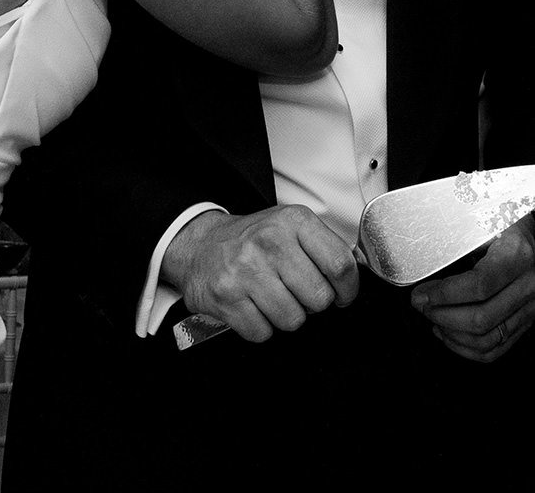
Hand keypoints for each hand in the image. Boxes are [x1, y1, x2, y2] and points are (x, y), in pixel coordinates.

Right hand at [162, 206, 358, 342]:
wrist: (200, 246)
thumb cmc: (253, 241)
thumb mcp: (290, 227)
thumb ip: (323, 247)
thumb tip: (354, 278)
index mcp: (293, 221)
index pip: (341, 264)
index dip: (347, 289)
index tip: (341, 294)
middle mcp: (269, 241)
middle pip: (320, 299)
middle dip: (311, 303)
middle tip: (294, 291)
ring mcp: (245, 269)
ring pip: (293, 320)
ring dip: (284, 316)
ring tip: (269, 296)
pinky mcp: (226, 296)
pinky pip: (263, 332)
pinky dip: (259, 326)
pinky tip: (250, 305)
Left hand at [410, 214, 534, 361]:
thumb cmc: (506, 222)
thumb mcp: (486, 221)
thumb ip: (461, 239)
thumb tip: (424, 260)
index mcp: (517, 256)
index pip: (478, 285)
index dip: (445, 294)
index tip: (421, 293)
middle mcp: (529, 286)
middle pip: (482, 318)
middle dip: (442, 315)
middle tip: (421, 305)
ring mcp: (531, 308)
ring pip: (488, 338)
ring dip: (452, 334)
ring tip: (432, 318)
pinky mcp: (527, 322)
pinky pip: (497, 348)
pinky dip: (468, 348)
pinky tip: (447, 333)